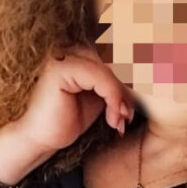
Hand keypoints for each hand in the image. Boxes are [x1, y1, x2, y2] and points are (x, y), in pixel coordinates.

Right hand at [11, 43, 135, 152]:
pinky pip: (100, 78)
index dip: (132, 77)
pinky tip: (113, 118)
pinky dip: (112, 98)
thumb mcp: (100, 98)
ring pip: (110, 70)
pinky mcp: (61, 68)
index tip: (134, 107)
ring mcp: (64, 55)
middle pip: (116, 60)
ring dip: (120, 97)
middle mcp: (71, 47)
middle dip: (127, 90)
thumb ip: (116, 84)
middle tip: (128, 116)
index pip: (116, 54)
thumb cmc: (68, 120)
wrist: (41, 139)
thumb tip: (145, 79)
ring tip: (120, 120)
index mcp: (79, 51)